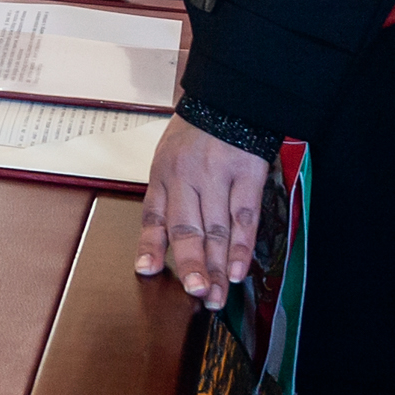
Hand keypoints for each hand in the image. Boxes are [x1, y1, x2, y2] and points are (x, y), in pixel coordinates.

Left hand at [138, 120, 275, 311]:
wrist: (228, 99)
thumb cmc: (194, 140)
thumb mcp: (166, 163)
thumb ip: (164, 204)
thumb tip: (153, 252)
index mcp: (163, 176)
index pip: (153, 216)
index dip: (151, 246)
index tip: (147, 271)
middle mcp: (187, 178)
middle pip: (187, 229)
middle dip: (192, 266)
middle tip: (197, 294)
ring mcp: (218, 176)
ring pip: (217, 229)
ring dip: (219, 266)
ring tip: (218, 295)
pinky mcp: (247, 174)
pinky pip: (245, 216)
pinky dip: (243, 245)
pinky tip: (240, 269)